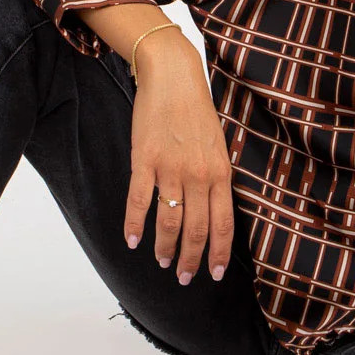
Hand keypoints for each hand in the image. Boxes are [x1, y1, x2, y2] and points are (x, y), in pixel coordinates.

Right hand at [122, 32, 234, 284]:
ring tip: (162, 262)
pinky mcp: (145, 160)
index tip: (215, 273)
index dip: (219, 253)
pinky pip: (138, 200)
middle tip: (183, 277)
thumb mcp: (218, 146)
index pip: (222, 224)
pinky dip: (134, 224)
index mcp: (220, 173)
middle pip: (195, 229)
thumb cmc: (196, 111)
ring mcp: (170, 168)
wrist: (173, 77)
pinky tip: (132, 240)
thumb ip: (216, 178)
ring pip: (168, 220)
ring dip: (164, 247)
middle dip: (190, 259)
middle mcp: (198, 175)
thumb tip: (213, 211)